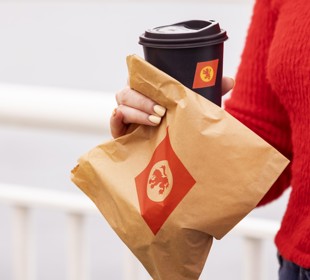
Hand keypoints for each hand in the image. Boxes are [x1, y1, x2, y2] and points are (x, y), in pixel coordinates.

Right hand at [110, 77, 234, 137]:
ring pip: (122, 102)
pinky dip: (115, 119)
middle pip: (129, 89)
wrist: (168, 153)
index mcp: (149, 90)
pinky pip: (113, 120)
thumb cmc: (178, 126)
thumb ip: (206, 94)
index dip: (148, 78)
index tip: (163, 88)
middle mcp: (135, 99)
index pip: (142, 77)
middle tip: (162, 111)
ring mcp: (126, 113)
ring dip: (137, 110)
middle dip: (144, 99)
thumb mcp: (191, 110)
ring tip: (155, 120)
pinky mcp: (120, 130)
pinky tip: (125, 122)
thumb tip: (229, 80)